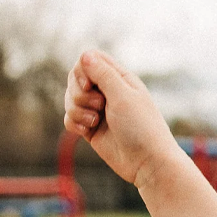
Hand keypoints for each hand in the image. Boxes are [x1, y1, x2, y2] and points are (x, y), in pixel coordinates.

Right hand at [63, 51, 179, 186]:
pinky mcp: (91, 128)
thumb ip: (103, 74)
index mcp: (121, 79)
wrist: (147, 163)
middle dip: (79, 92)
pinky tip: (86, 131)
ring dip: (77, 109)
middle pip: (76, 78)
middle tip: (98, 106)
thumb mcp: (123, 96)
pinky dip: (74, 123)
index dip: (82, 69)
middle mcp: (109, 92)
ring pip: (70, 99)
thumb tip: (85, 54)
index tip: (89, 85)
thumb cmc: (141, 128)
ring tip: (95, 121)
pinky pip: (70, 118)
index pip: (91, 59)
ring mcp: (99, 111)